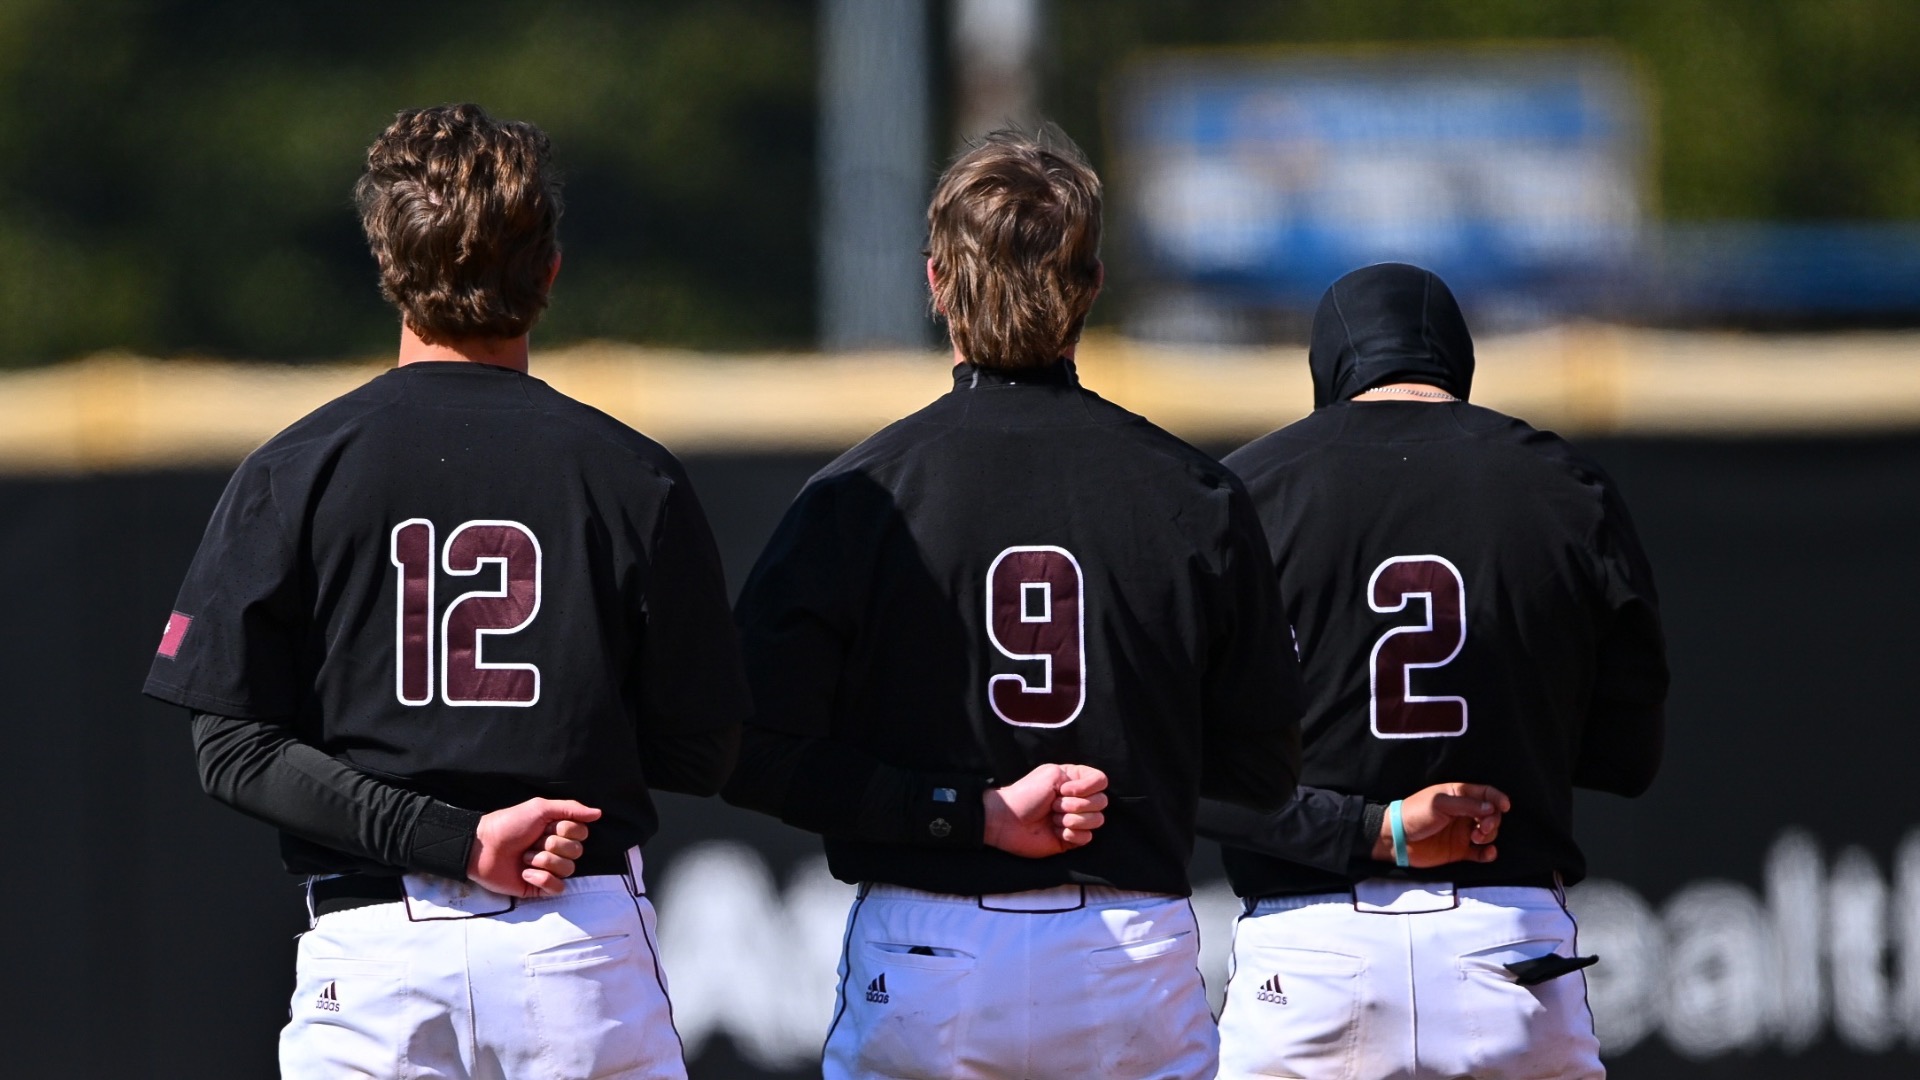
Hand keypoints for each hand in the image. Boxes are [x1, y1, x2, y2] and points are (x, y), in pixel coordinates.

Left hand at [468, 798, 602, 896]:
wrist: (483, 848)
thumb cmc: (509, 824)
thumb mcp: (539, 808)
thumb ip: (571, 809)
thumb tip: (598, 813)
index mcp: (558, 831)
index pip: (582, 833)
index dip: (565, 830)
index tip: (545, 827)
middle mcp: (556, 849)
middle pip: (577, 851)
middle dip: (553, 846)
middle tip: (532, 842)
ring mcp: (548, 869)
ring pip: (568, 869)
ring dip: (544, 861)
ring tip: (525, 858)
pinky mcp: (539, 887)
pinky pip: (557, 887)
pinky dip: (541, 879)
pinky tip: (525, 873)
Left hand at [983, 764, 1108, 857]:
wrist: (1008, 820)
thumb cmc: (1026, 794)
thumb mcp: (1051, 773)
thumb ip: (1077, 776)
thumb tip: (1089, 796)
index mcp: (1075, 781)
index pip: (1101, 780)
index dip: (1088, 787)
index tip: (1065, 790)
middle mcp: (1079, 799)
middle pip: (1102, 802)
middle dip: (1076, 805)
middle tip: (1054, 805)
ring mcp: (1076, 820)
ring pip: (1097, 820)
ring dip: (1072, 820)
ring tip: (1053, 819)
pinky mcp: (1072, 839)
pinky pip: (1087, 838)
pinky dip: (1071, 835)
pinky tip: (1055, 832)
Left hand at [1371, 783, 1510, 867]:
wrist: (1396, 839)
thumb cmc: (1415, 814)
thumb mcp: (1439, 803)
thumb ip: (1466, 805)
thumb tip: (1492, 808)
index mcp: (1458, 795)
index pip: (1485, 794)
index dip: (1497, 798)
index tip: (1505, 807)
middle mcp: (1464, 813)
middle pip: (1491, 814)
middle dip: (1493, 820)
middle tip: (1482, 827)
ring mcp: (1462, 832)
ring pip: (1488, 833)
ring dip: (1490, 835)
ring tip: (1476, 838)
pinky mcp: (1460, 850)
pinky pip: (1481, 853)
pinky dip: (1488, 853)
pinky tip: (1489, 853)